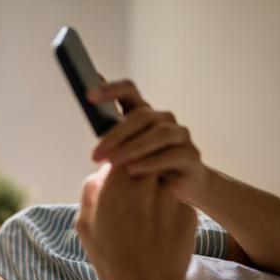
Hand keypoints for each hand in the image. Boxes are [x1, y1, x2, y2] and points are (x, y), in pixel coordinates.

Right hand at [74, 162, 197, 279]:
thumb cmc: (111, 259)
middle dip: (137, 178)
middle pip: (143, 165)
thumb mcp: (85, 226)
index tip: (114, 180)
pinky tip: (159, 236)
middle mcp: (146, 182)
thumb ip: (91, 192)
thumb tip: (100, 175)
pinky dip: (168, 214)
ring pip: (161, 184)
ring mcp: (171, 196)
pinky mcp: (189, 212)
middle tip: (130, 204)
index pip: (120, 156)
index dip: (116, 166)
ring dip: (153, 196)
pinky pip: (175, 204)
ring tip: (145, 225)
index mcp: (117, 183)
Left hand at [87, 80, 209, 205]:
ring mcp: (180, 136)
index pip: (128, 91)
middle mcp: (163, 119)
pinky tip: (133, 170)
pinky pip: (172, 155)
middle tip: (94, 155)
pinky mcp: (191, 156)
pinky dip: (151, 162)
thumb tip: (89, 144)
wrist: (178, 189)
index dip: (110, 90)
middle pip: (140, 116)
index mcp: (143, 114)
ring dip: (132, 148)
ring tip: (112, 164)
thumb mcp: (124, 156)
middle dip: (114, 135)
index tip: (88, 95)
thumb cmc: (145, 169)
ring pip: (159, 134)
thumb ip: (108, 143)